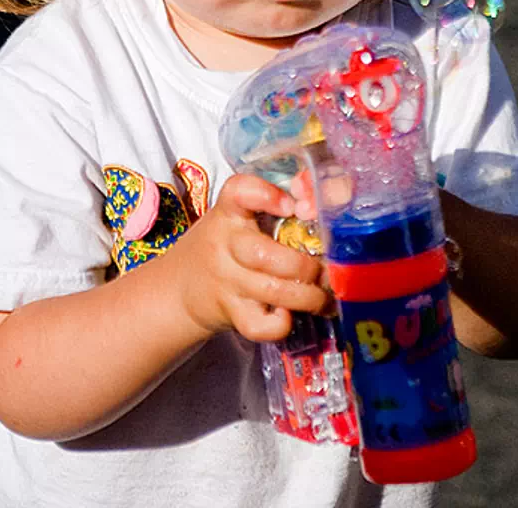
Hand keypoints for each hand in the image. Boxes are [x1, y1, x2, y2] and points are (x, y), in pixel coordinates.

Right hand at [166, 173, 329, 342]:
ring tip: (322, 295)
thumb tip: (335, 196)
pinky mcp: (232, 314)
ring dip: (308, 296)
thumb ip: (275, 206)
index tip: (290, 206)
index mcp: (229, 212)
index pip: (238, 191)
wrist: (182, 287)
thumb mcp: (238, 217)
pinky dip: (280, 324)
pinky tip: (289, 315)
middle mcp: (226, 244)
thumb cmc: (225, 245)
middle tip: (322, 269)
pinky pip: (259, 325)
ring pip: (272, 290)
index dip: (266, 196)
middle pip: (263, 253)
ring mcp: (228, 281)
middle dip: (304, 265)